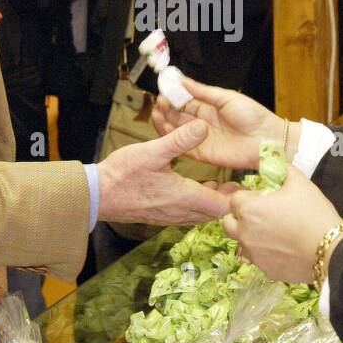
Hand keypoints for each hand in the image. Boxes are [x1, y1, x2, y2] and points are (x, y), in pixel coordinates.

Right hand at [96, 120, 230, 224]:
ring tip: (218, 187)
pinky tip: (192, 191)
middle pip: (214, 213)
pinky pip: (187, 215)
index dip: (236, 199)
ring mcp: (170, 216)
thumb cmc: (123, 174)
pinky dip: (196, 205)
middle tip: (235, 186)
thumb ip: (179, 140)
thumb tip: (203, 126)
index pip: (221, 206)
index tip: (245, 187)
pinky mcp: (160, 216)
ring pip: (200, 215)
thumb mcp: (153, 151)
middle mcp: (181, 211)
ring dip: (211, 203)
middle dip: (227, 201)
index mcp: (184, 196)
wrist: (97, 196)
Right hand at [151, 75, 285, 170]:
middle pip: (178, 115)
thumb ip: (202, 91)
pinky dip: (172, 138)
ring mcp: (201, 138)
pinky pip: (183, 146)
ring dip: (165, 121)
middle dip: (167, 108)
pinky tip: (164, 128)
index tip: (162, 90)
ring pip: (177, 130)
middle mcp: (202, 123)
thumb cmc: (253, 116)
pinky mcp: (202, 153)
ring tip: (157, 112)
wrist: (267, 140)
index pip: (185, 101)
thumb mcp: (226, 98)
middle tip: (158, 102)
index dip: (173, 96)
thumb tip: (181, 79)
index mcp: (209, 108)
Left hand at [223, 169, 341, 283]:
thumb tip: (274, 161)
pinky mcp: (264, 270)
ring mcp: (253, 254)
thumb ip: (282, 169)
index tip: (263, 198)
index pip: (234, 199)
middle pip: (228, 222)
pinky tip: (282, 248)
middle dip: (239, 217)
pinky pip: (256, 259)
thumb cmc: (313, 213)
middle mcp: (244, 233)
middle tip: (261, 214)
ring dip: (248, 235)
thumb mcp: (300, 183)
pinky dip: (263, 252)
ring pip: (240, 242)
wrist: (330, 251)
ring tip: (272, 232)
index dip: (248, 196)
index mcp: (248, 210)